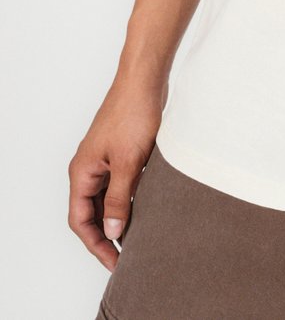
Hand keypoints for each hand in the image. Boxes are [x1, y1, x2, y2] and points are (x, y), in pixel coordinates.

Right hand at [68, 74, 165, 271]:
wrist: (146, 79)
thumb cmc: (134, 113)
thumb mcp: (129, 162)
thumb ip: (120, 199)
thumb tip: (113, 233)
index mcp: (82, 171)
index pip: (80, 220)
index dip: (95, 245)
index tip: (114, 262)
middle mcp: (89, 167)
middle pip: (91, 213)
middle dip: (106, 236)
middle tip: (126, 256)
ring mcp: (104, 159)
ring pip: (106, 199)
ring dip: (118, 218)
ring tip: (137, 238)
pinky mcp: (120, 152)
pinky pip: (119, 184)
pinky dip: (129, 199)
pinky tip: (145, 209)